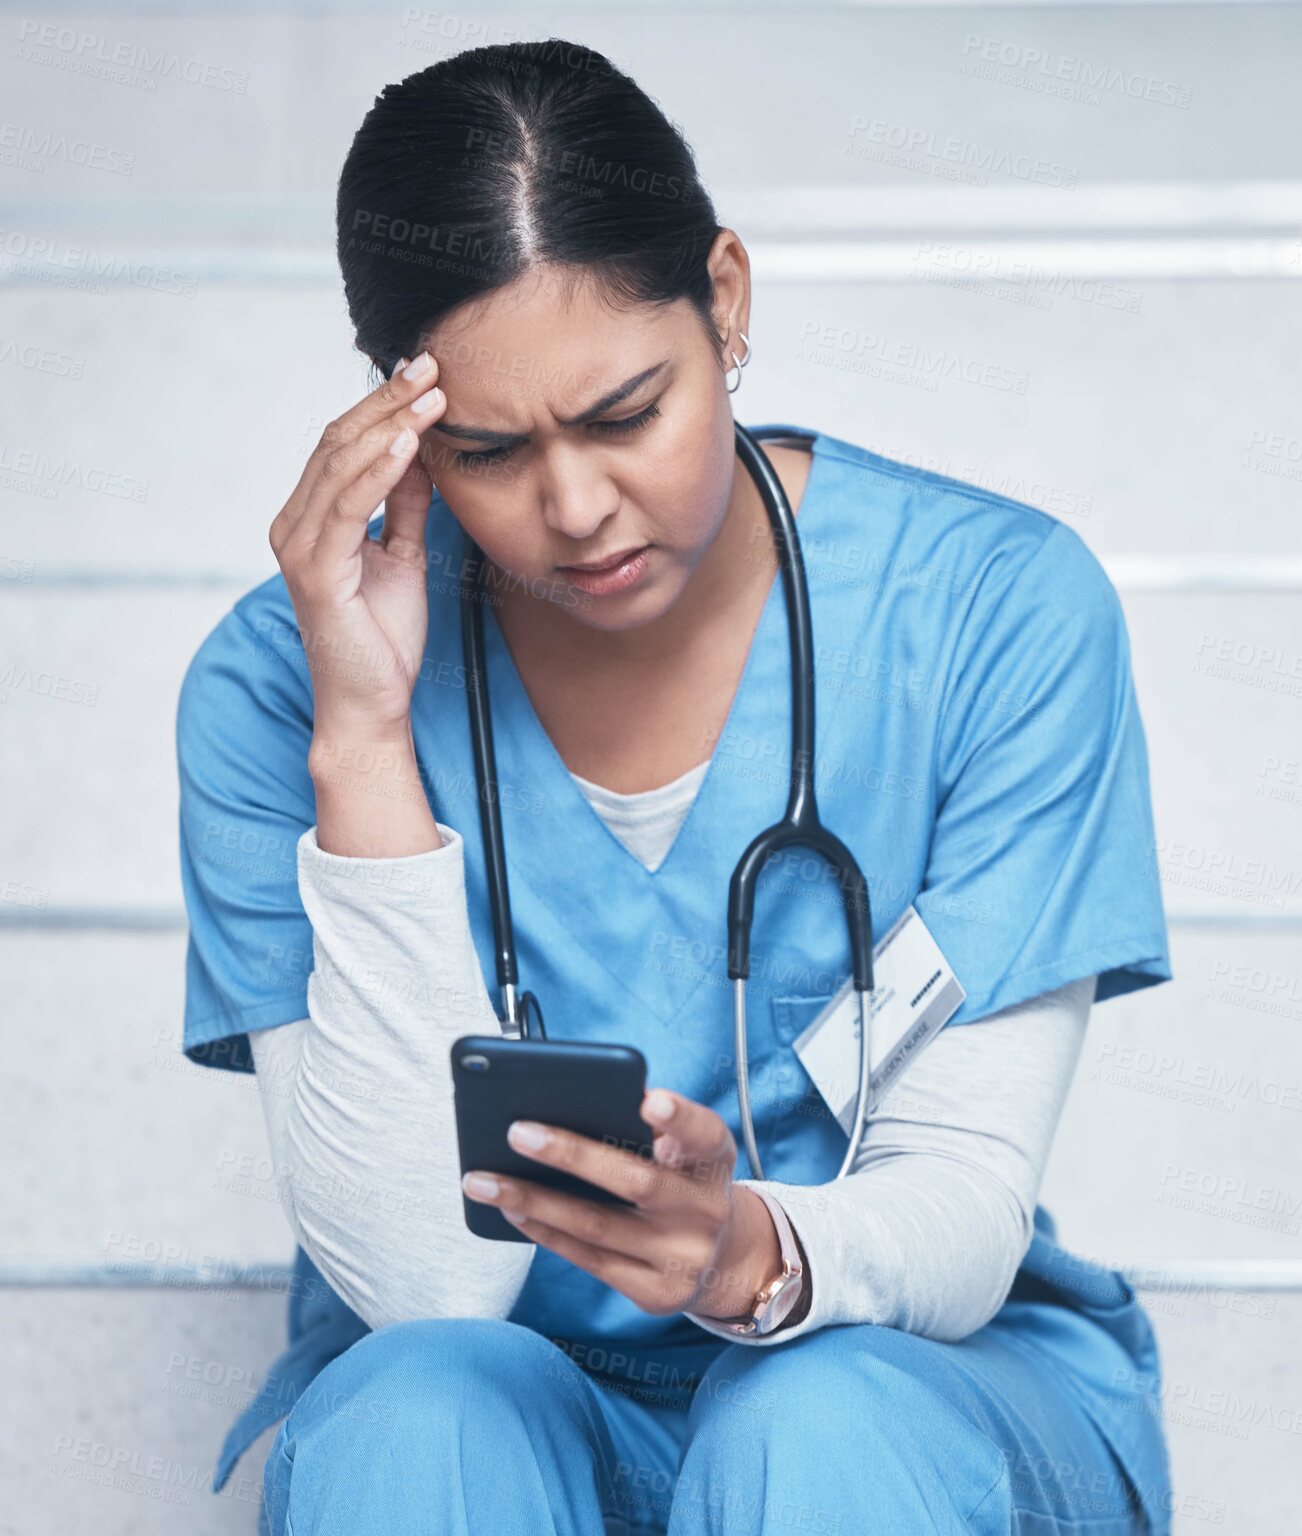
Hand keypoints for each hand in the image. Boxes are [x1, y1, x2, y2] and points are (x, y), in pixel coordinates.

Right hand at [268, 352, 447, 742]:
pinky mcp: (315, 572)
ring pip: (340, 465)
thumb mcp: (404, 557)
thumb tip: (421, 451)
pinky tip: (408, 444)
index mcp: (312, 518)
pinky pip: (346, 507)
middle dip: (388, 400)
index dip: (384, 405)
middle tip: (433, 367)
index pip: (344, 444)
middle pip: (338, 441)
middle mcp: (294, 524)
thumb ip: (406, 505)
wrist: (371, 704)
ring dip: (390, 424)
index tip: (429, 374)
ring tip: (433, 395)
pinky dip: (378, 470)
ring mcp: (299, 546)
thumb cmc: (384, 639)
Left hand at [461, 1088, 782, 1321]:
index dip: (680, 1118)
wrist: (723, 1258)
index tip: (648, 1100)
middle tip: (517, 1132)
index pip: (705, 1134)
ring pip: (597, 1225)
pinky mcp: (655, 1293)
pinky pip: (589, 1259)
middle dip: (572, 1155)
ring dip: (532, 1200)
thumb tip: (561, 1111)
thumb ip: (647, 1132)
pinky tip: (510, 1211)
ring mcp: (681, 1258)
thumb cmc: (682, 1182)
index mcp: (715, 1162)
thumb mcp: (685, 1152)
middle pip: (637, 1182)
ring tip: (481, 1180)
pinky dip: (545, 1232)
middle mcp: (706, 1211)